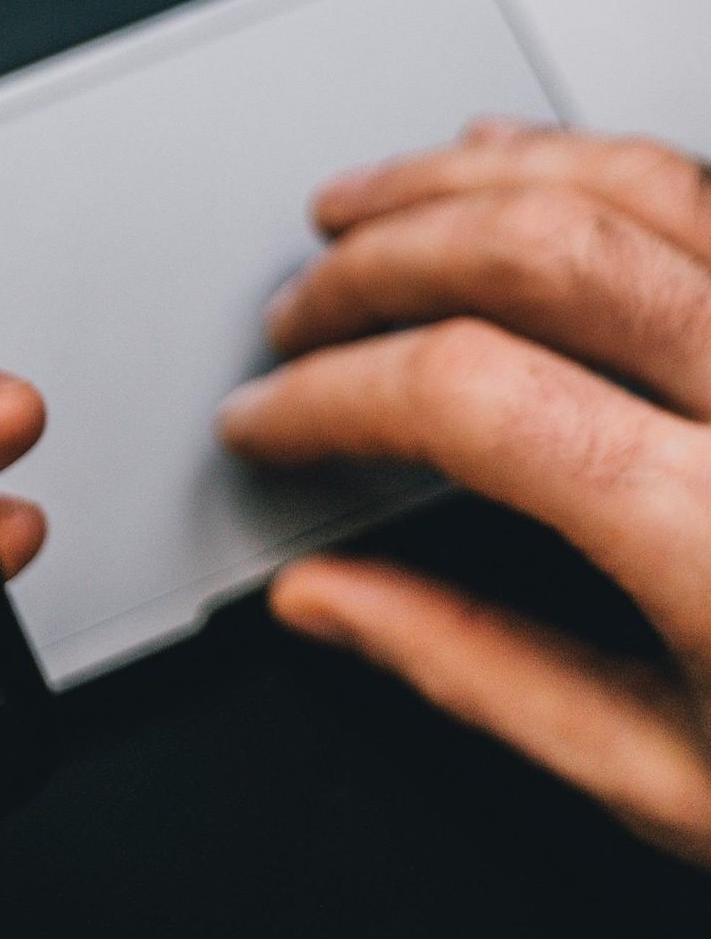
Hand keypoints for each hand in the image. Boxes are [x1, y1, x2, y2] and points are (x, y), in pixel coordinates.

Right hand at [219, 121, 710, 866]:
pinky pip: (697, 179)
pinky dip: (575, 158)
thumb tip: (329, 603)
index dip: (328, 394)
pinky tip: (507, 171)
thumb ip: (481, 673)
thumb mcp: (678, 780)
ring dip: (458, 180)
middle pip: (529, 248)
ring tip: (360, 210)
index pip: (465, 392)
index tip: (270, 422)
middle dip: (371, 265)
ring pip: (617, 175)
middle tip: (296, 319)